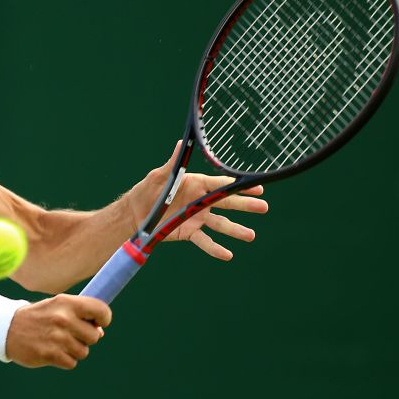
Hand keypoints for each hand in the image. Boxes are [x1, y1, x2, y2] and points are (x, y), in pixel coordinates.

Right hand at [5, 294, 110, 368]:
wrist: (7, 328)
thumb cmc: (39, 317)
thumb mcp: (57, 306)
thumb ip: (80, 315)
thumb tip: (100, 331)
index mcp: (66, 303)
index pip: (101, 311)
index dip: (104, 319)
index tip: (98, 323)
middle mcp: (63, 318)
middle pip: (94, 336)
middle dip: (86, 338)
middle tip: (71, 334)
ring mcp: (57, 337)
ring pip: (83, 352)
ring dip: (74, 350)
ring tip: (58, 342)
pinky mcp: (50, 354)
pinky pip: (71, 363)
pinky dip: (64, 360)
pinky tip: (52, 351)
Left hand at [124, 142, 268, 260]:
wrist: (135, 214)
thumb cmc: (147, 191)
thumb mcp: (159, 176)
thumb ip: (173, 163)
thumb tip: (180, 143)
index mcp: (196, 185)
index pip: (221, 185)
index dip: (239, 187)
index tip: (257, 187)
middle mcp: (200, 202)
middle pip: (227, 204)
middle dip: (245, 205)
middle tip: (264, 207)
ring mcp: (196, 218)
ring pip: (221, 224)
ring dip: (236, 230)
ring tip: (251, 236)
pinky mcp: (189, 233)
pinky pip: (205, 242)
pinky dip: (216, 249)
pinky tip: (228, 254)